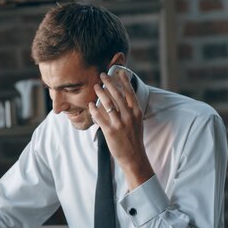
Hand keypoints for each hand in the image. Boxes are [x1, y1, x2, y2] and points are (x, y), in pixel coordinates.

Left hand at [88, 70, 153, 189]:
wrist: (134, 156)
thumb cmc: (133, 138)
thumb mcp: (136, 122)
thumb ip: (130, 110)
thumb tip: (123, 96)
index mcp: (136, 112)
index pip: (129, 92)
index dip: (123, 81)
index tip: (118, 72)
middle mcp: (129, 116)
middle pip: (117, 95)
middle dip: (109, 83)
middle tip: (102, 75)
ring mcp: (119, 124)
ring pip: (108, 104)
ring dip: (100, 93)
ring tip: (95, 87)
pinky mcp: (110, 132)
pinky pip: (100, 118)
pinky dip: (94, 109)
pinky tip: (90, 104)